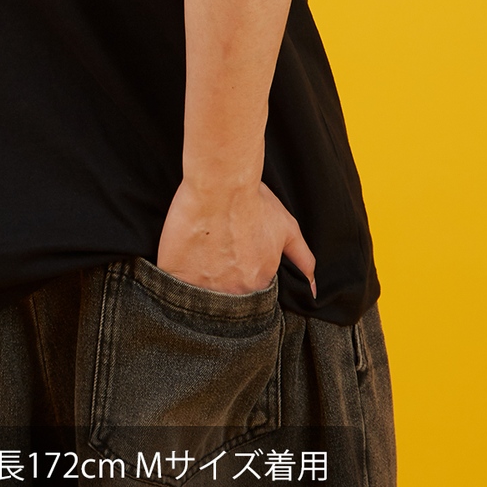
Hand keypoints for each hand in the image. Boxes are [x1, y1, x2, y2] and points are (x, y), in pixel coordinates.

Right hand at [156, 177, 315, 298]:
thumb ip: (303, 259)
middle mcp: (232, 292)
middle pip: (224, 302)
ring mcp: (201, 286)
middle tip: (214, 262)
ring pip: (198, 300)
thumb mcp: (286, 228)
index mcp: (258, 284)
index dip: (242, 282)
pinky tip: (178, 265)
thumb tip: (315, 288)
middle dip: (221, 290)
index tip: (234, 265)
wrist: (221, 184)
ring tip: (197, 261)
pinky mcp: (174, 273)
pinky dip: (174, 282)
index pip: (251, 298)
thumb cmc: (254, 202)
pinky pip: (172, 287)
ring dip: (198, 288)